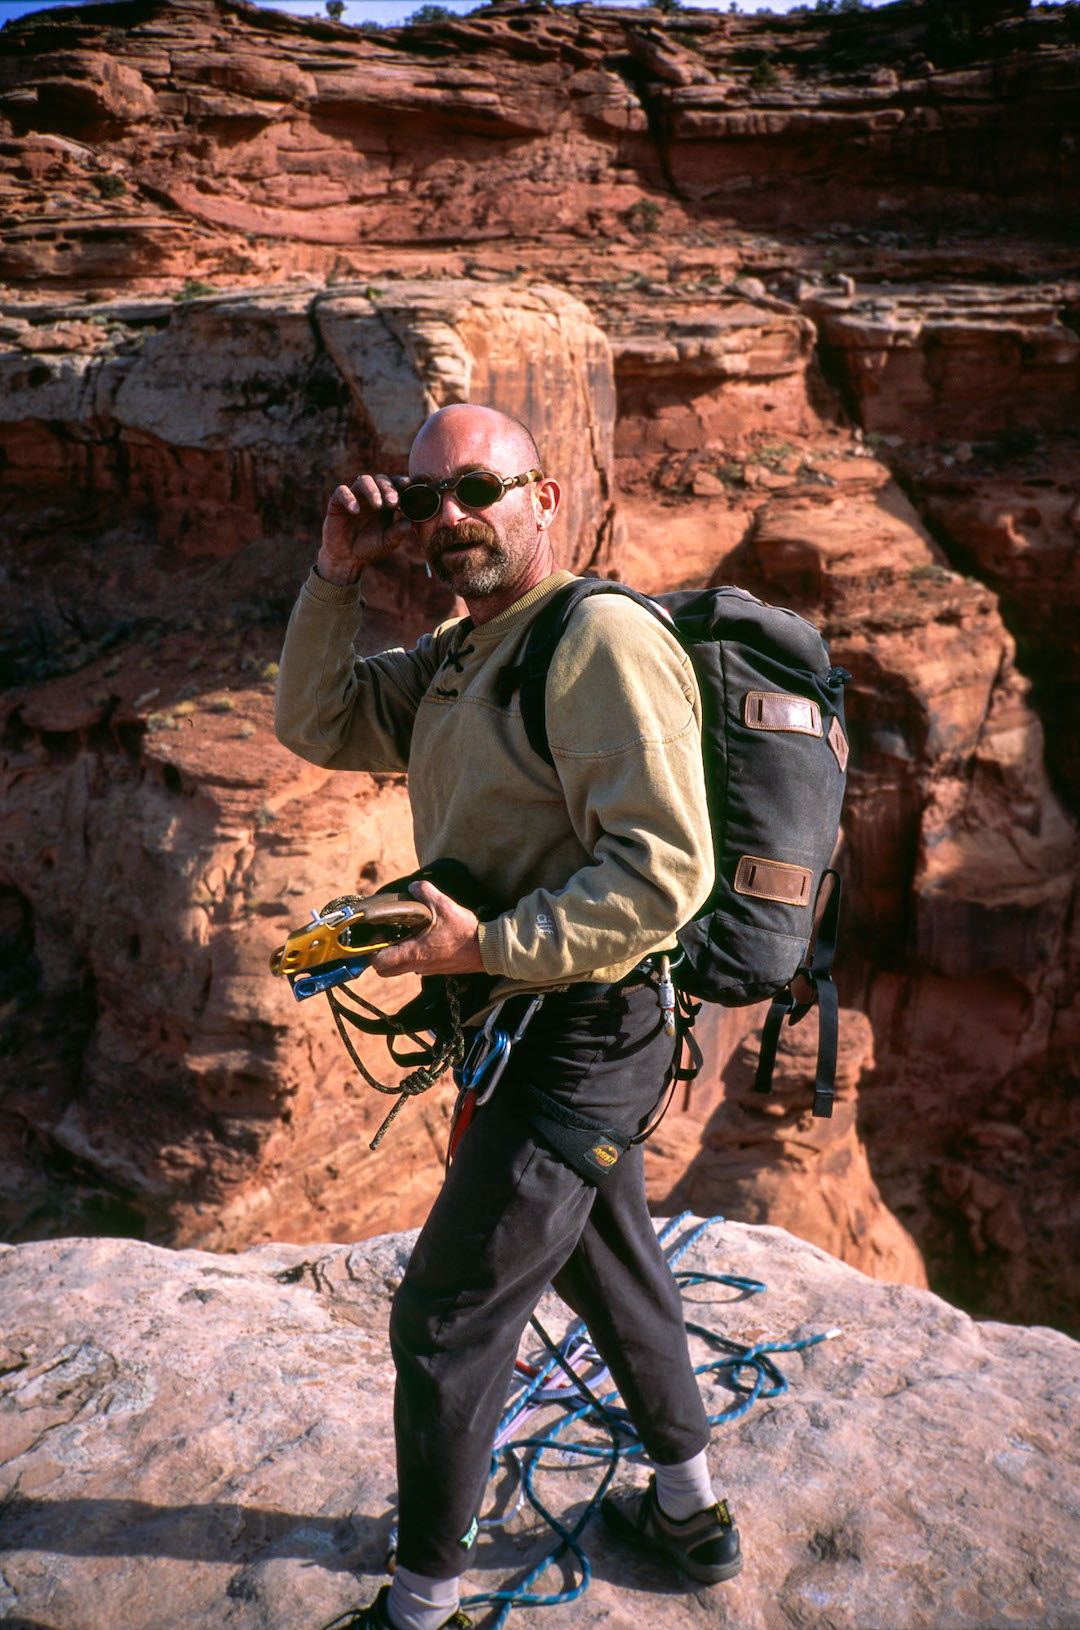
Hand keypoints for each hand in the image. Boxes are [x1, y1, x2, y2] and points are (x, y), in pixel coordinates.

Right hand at [317, 473, 413, 585]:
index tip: (409, 485)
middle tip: (393, 502)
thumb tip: (410, 523)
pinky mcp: (338, 502)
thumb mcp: (387, 543)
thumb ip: (398, 532)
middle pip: (381, 479)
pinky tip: (355, 511)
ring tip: (377, 505)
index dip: (403, 482)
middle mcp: (372, 495)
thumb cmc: (370, 548)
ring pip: (363, 480)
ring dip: (372, 490)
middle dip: (388, 488)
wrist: (347, 558)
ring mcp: (355, 496)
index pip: (396, 485)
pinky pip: (342, 492)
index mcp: (387, 502)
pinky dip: (349, 498)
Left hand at [367, 881, 484, 978]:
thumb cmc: (464, 931)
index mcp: (414, 953)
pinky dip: (412, 955)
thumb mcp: (444, 905)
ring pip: (400, 969)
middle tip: (387, 936)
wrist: (487, 949)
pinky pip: (415, 966)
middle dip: (380, 956)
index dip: (373, 948)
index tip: (380, 932)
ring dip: (396, 955)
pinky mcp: (436, 969)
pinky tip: (423, 938)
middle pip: (385, 971)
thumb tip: (413, 887)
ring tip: (405, 934)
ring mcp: (426, 970)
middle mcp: (416, 966)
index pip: (379, 962)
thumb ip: (425, 892)